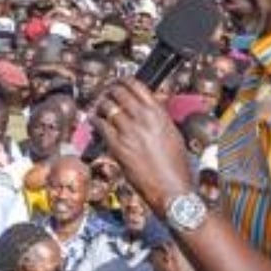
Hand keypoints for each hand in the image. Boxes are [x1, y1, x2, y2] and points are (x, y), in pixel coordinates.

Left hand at [91, 79, 191, 215]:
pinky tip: (93, 120)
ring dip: (101, 104)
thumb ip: (159, 120)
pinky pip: (100, 126)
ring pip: (107, 106)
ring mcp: (129, 132)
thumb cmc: (177, 166)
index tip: (119, 82)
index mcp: (159, 114)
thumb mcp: (173, 135)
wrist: (172, 189)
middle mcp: (143, 118)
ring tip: (98, 105)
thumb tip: (148, 112)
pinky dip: (95, 120)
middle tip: (106, 92)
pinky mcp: (118, 147)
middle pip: (119, 93)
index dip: (124, 81)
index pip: (137, 86)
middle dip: (110, 90)